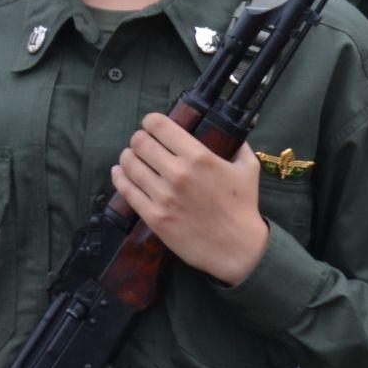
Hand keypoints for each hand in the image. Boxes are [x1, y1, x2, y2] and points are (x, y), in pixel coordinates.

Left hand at [112, 113, 268, 286]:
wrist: (236, 246)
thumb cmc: (243, 205)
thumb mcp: (248, 168)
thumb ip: (238, 145)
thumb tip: (228, 131)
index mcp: (200, 157)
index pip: (160, 126)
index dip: (151, 121)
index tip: (152, 123)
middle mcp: (178, 173)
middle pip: (140, 143)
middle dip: (139, 138)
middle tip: (143, 141)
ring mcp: (163, 196)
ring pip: (129, 165)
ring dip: (128, 157)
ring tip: (132, 157)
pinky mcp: (153, 216)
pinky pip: (126, 190)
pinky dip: (119, 177)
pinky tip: (120, 173)